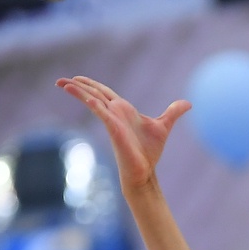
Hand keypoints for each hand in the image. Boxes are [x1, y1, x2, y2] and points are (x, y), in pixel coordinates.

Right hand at [56, 76, 189, 189]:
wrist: (145, 171)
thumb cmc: (150, 151)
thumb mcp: (164, 126)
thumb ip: (173, 112)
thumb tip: (188, 103)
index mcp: (123, 110)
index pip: (104, 92)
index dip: (91, 84)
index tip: (78, 78)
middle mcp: (115, 113)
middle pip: (94, 94)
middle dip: (78, 86)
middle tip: (60, 81)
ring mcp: (112, 121)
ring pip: (93, 101)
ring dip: (78, 92)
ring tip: (63, 84)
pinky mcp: (114, 129)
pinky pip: (101, 113)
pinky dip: (93, 104)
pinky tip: (85, 97)